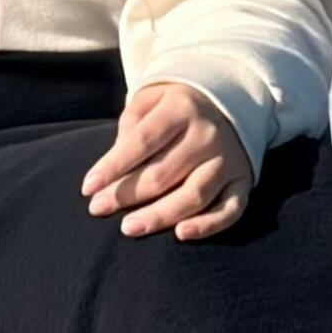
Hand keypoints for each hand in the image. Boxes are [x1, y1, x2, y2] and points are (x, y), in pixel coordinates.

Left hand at [81, 81, 251, 240]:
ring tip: (128, 228)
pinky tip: (181, 234)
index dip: (113, 166)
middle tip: (98, 209)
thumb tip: (113, 169)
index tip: (88, 187)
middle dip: (126, 195)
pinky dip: (208, 226)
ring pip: (193, 196)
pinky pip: (230, 209)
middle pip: (163, 173)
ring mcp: (228, 159)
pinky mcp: (243, 180)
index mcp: (181, 108)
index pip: (142, 141)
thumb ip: (131, 126)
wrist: (232, 98)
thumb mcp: (151, 98)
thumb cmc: (177, 104)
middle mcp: (208, 134)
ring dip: (159, 216)